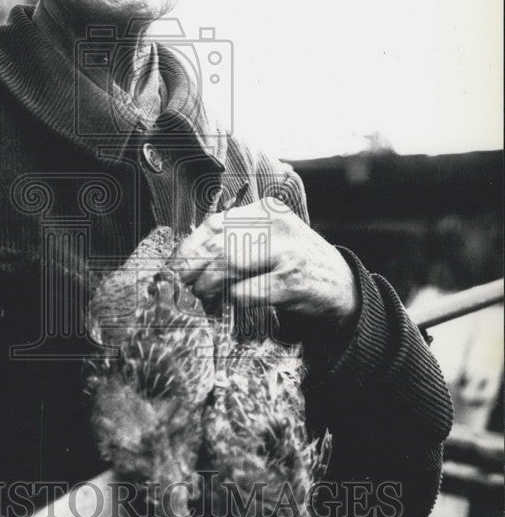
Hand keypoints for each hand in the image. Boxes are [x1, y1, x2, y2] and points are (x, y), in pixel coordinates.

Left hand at [172, 200, 358, 332]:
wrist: (342, 289)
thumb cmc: (294, 265)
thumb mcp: (267, 241)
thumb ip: (234, 241)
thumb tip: (185, 260)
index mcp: (265, 210)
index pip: (214, 223)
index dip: (188, 247)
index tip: (173, 267)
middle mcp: (276, 225)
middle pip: (217, 244)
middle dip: (193, 269)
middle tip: (183, 287)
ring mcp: (286, 252)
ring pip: (228, 265)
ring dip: (208, 286)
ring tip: (203, 298)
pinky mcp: (291, 282)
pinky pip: (246, 291)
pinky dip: (231, 301)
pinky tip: (229, 306)